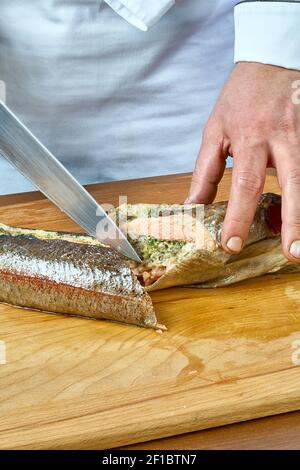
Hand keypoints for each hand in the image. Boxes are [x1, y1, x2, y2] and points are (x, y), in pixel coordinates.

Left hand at [187, 62, 299, 260]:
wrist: (269, 63)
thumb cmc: (239, 100)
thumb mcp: (214, 131)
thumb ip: (205, 171)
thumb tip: (193, 206)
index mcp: (250, 138)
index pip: (244, 184)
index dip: (238, 217)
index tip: (231, 244)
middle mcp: (282, 138)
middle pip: (292, 182)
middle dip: (294, 221)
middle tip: (292, 253)